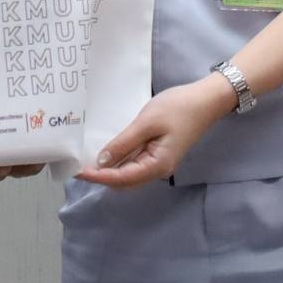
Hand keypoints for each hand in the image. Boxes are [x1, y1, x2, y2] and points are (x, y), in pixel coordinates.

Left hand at [75, 74, 237, 187]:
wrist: (206, 99)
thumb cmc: (178, 108)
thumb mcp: (146, 122)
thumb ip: (124, 143)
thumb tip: (101, 162)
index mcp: (156, 165)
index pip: (121, 179)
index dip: (97, 177)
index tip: (76, 171)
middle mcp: (157, 170)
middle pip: (123, 182)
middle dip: (100, 177)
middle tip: (77, 166)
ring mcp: (158, 162)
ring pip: (128, 174)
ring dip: (108, 171)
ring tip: (86, 160)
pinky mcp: (157, 153)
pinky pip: (134, 163)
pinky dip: (118, 161)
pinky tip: (105, 152)